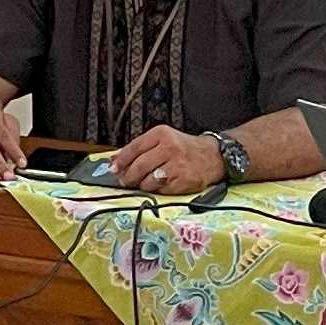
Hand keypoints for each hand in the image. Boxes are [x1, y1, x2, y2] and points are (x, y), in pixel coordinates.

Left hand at [109, 126, 224, 197]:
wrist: (213, 156)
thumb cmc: (184, 148)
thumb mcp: (163, 139)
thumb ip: (141, 148)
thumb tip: (116, 159)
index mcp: (161, 134)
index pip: (134, 148)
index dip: (121, 160)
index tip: (112, 169)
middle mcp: (169, 147)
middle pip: (139, 166)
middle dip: (128, 177)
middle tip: (124, 181)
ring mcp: (177, 164)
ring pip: (148, 180)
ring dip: (142, 185)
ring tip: (144, 183)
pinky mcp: (184, 180)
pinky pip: (162, 190)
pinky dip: (157, 190)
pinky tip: (160, 186)